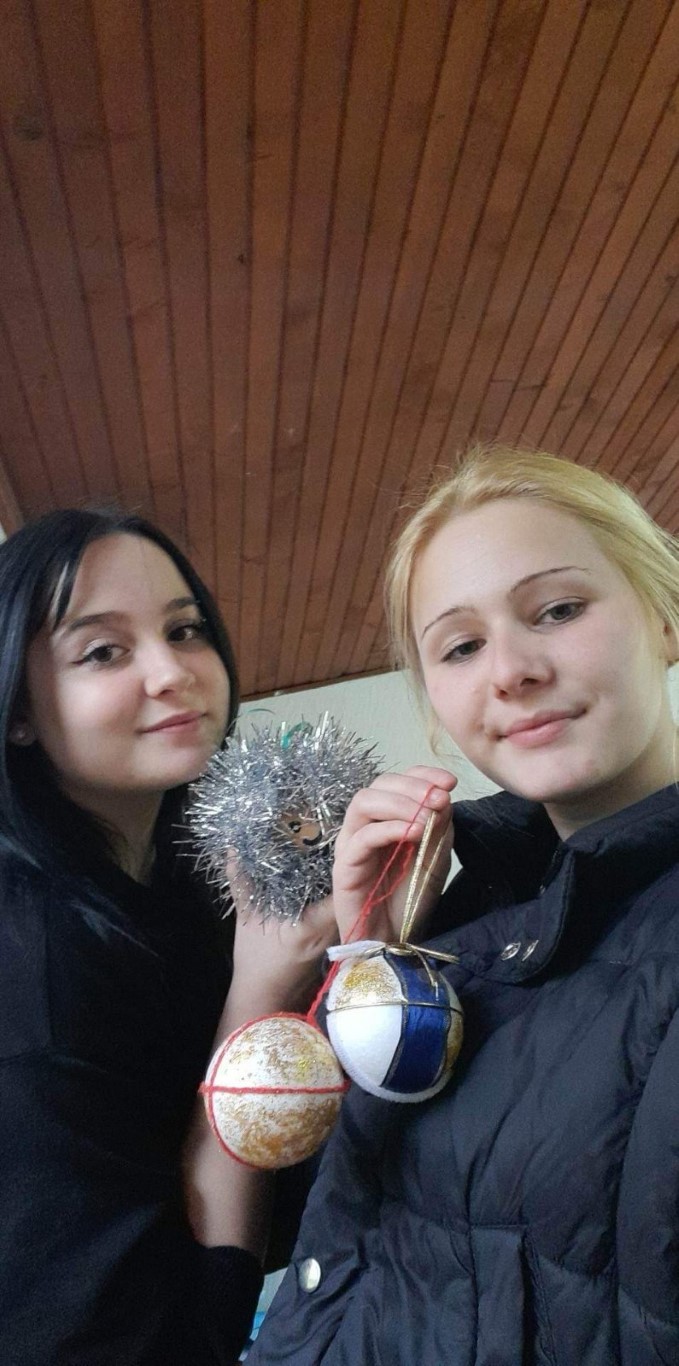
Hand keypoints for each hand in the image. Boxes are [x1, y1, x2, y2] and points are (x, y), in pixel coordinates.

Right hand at [224, 855, 337, 1025]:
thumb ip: (242, 883)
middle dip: (343, 868)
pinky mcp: (335, 943)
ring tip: (331, 855)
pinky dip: (335, 897)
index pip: (340, 887)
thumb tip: (233, 850)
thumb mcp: (247, 919)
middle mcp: (331, 931)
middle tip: (333, 842)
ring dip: (340, 883)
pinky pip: (340, 912)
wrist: (264, 997)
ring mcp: (336, 939)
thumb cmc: (255, 961)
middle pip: (348, 892)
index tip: (334, 842)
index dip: (342, 863)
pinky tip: (326, 882)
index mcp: (313, 924)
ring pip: (345, 903)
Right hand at [331, 766, 455, 945]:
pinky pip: (361, 837)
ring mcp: (351, 845)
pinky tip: (414, 833)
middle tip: (440, 799)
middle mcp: (365, 826)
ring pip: (363, 802)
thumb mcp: (435, 858)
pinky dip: (389, 828)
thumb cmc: (411, 901)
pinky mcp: (344, 867)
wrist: (395, 943)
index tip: (449, 782)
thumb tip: (442, 797)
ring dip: (399, 803)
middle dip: (413, 786)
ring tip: (427, 818)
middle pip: (378, 785)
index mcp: (386, 820)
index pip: (397, 782)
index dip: (421, 775)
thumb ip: (438, 828)